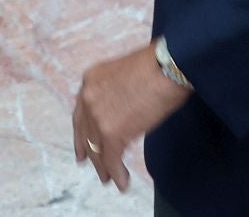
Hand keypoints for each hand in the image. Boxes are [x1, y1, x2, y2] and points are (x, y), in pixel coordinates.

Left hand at [73, 44, 191, 191]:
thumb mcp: (125, 73)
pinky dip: (118, 173)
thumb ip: (116, 92)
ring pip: (97, 150)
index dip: (82, 134)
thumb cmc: (158, 65)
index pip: (81, 114)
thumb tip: (123, 109)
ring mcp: (97, 116)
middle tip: (97, 168)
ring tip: (110, 179)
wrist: (167, 67)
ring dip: (104, 167)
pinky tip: (123, 183)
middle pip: (86, 134)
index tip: (83, 149)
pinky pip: (112, 159)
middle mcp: (88, 98)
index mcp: (91, 80)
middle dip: (91, 153)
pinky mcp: (111, 133)